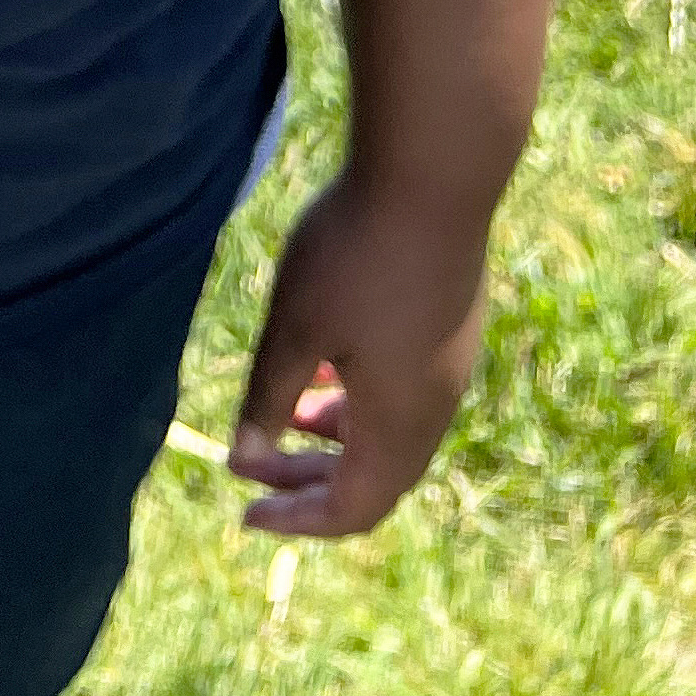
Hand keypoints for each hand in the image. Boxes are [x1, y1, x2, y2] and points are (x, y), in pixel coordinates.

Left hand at [227, 171, 488, 537]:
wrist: (435, 175)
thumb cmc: (355, 253)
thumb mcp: (295, 328)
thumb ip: (267, 397)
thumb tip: (244, 459)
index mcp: (398, 423)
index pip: (352, 508)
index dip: (297, 521)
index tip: (243, 513)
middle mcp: (433, 408)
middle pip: (374, 479)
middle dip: (308, 481)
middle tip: (250, 468)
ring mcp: (449, 366)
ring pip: (390, 434)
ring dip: (333, 438)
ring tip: (281, 415)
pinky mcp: (451, 327)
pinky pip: (404, 395)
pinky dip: (358, 401)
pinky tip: (326, 361)